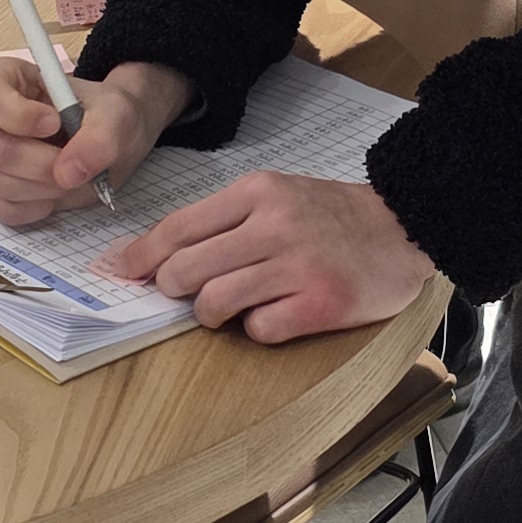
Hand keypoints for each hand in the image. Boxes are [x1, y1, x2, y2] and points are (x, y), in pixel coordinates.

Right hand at [0, 55, 180, 225]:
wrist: (113, 139)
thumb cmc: (106, 114)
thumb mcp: (116, 114)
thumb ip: (98, 137)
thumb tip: (68, 172)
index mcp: (7, 78)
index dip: (16, 114)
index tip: (55, 123)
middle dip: (43, 164)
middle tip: (76, 164)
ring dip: (44, 188)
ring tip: (72, 176)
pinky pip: (2, 208)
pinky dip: (35, 208)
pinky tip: (56, 194)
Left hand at [101, 172, 433, 344]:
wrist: (404, 225)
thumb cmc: (330, 216)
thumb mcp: (277, 196)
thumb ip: (223, 221)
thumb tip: (154, 256)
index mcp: (257, 193)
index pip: (178, 228)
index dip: (140, 256)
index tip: (117, 273)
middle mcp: (274, 225)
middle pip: (186, 269)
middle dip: (175, 290)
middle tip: (190, 293)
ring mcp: (297, 266)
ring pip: (214, 302)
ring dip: (212, 313)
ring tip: (233, 307)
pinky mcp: (320, 304)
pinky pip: (259, 329)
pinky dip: (258, 329)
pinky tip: (276, 314)